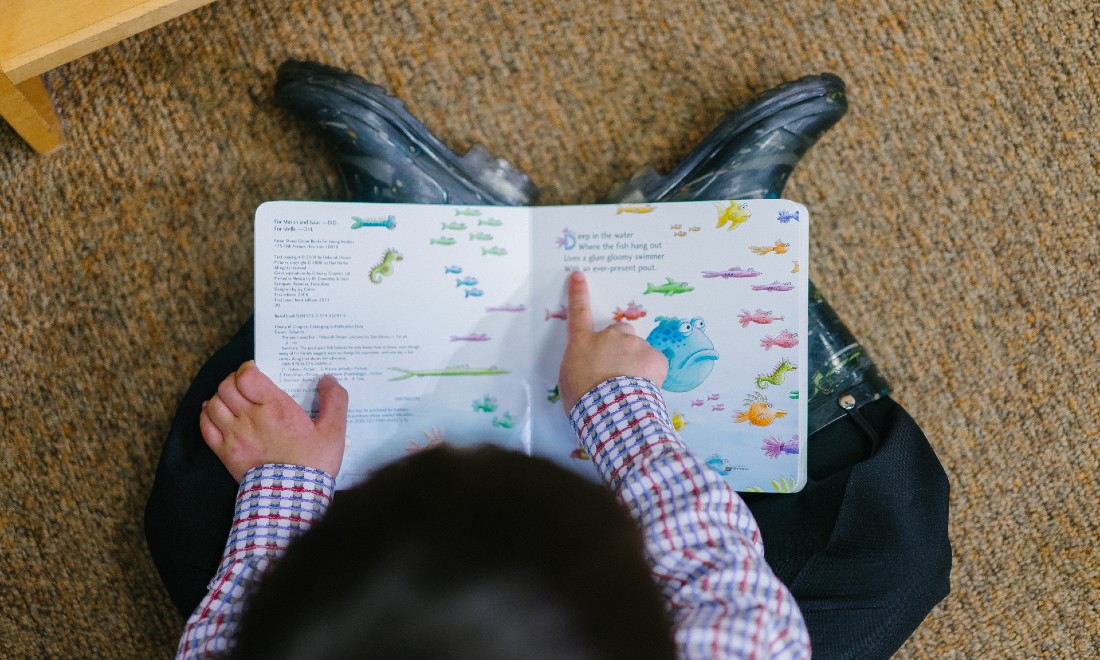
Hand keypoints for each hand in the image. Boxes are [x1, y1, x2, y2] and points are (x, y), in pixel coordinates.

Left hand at [199, 361, 347, 481]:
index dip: (247, 368)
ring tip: (232, 399)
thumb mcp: (334, 431)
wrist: (293, 498)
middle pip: (227, 386)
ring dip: (221, 396)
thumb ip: (334, 400)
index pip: (247, 376)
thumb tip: (328, 379)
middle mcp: (250, 418)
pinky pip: (205, 426)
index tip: (255, 371)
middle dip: (234, 380)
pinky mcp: (225, 453)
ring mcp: (234, 435)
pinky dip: (206, 415)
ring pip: (214, 403)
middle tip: (245, 385)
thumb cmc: (313, 464)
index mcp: (276, 407)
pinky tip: (214, 414)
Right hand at [558, 271, 667, 411]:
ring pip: (639, 349)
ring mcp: (634, 344)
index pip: (578, 312)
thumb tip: (591, 368)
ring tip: (630, 387)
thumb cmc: (583, 400)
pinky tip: (644, 388)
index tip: (579, 276)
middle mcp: (609, 337)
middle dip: (620, 345)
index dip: (579, 293)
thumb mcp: (570, 380)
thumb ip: (582, 364)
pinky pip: (655, 363)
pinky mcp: (655, 357)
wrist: (609, 409)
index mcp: (583, 343)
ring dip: (637, 362)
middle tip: (618, 369)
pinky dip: (652, 374)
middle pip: (619, 331)